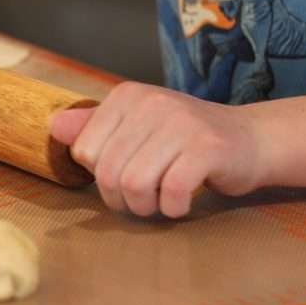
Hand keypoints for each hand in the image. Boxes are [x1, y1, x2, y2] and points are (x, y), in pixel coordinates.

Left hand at [50, 82, 265, 217]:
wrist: (252, 140)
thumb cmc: (187, 140)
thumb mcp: (137, 128)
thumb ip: (95, 128)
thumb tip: (53, 128)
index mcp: (127, 96)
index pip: (84, 151)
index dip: (100, 177)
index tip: (124, 177)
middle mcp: (152, 102)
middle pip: (107, 172)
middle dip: (121, 199)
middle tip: (143, 199)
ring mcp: (181, 123)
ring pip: (135, 184)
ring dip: (146, 207)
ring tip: (161, 202)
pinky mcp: (208, 148)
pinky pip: (172, 191)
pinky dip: (174, 208)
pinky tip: (182, 202)